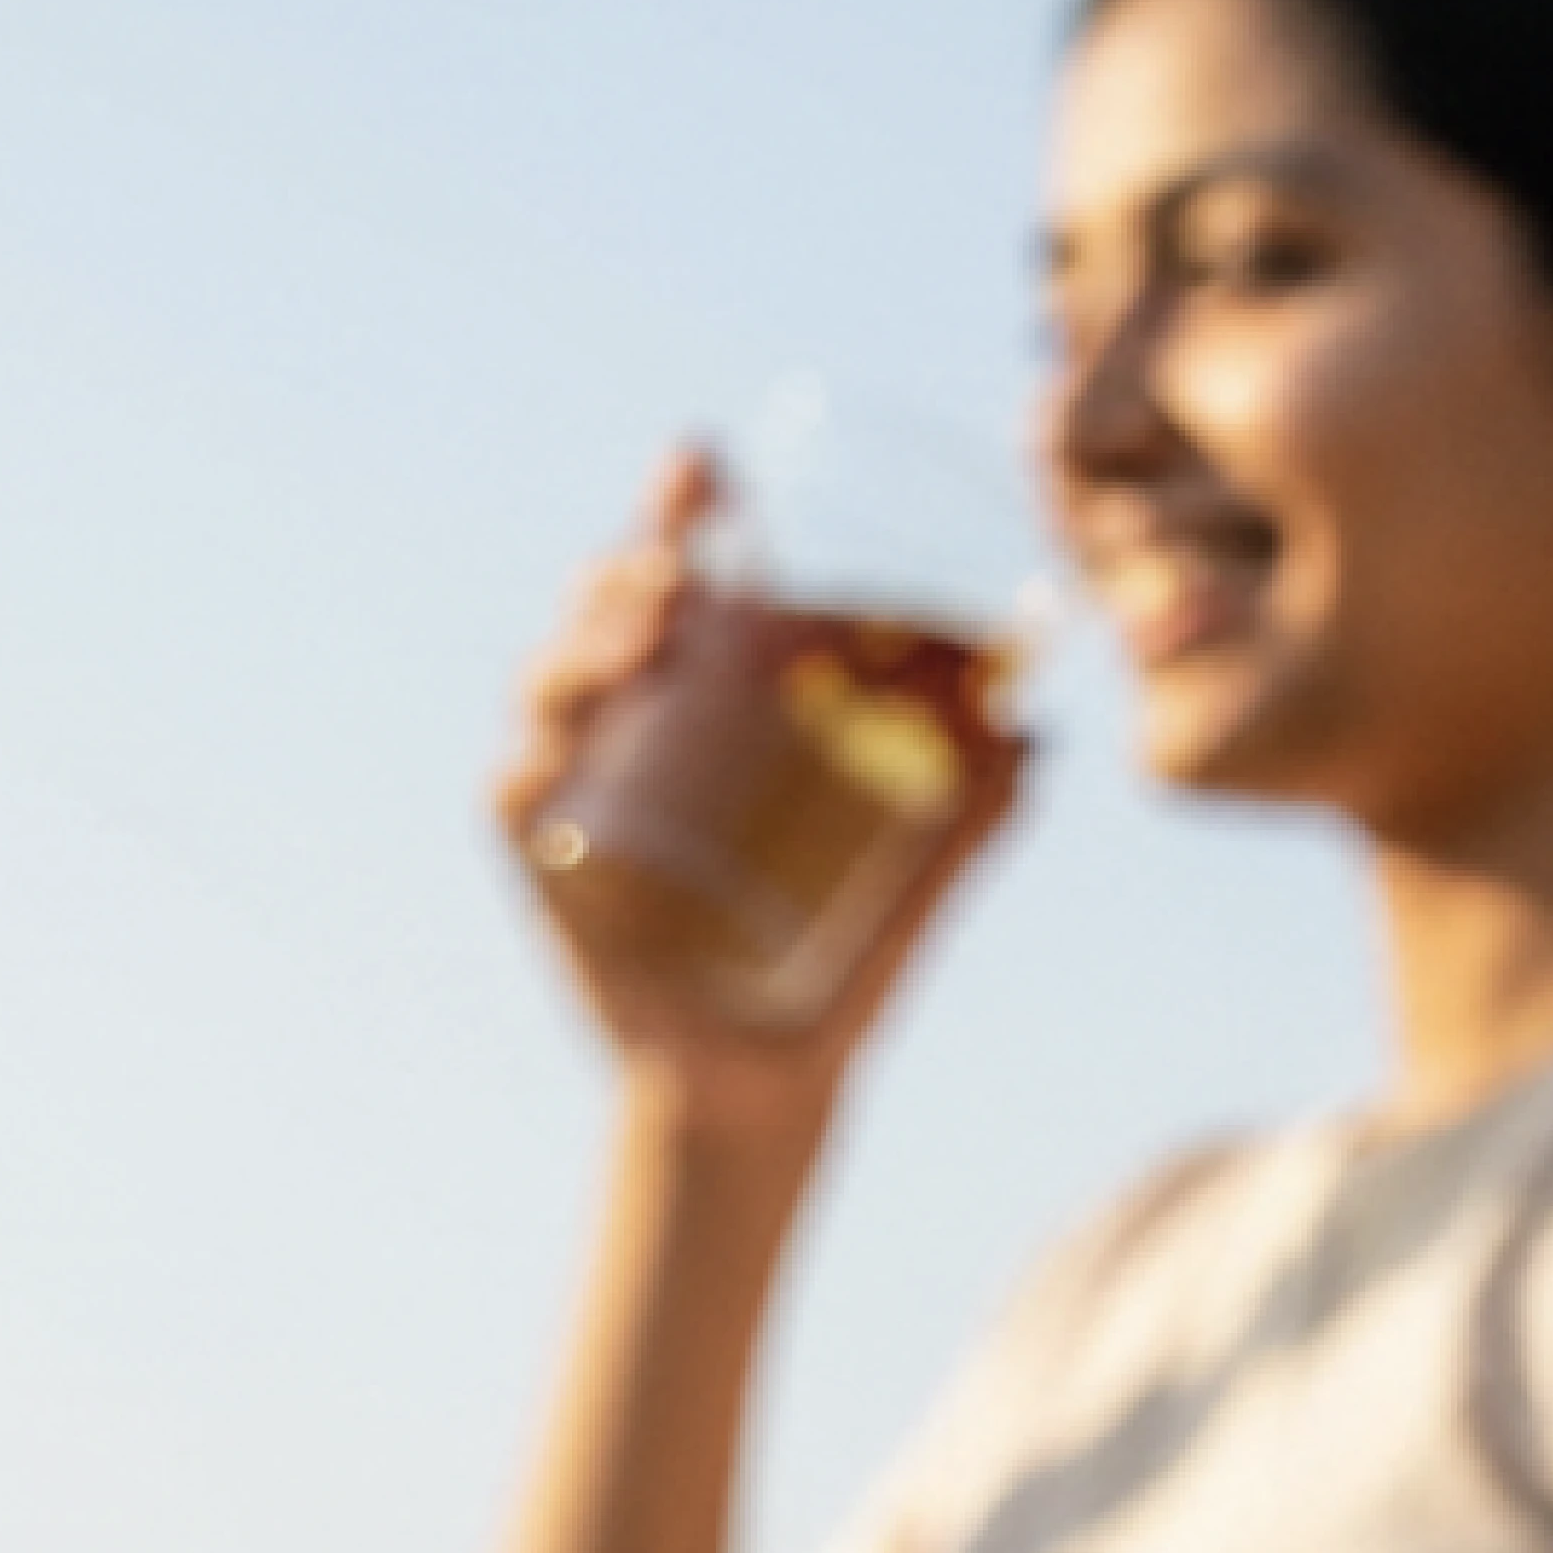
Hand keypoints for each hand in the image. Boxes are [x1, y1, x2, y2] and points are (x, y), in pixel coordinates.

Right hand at [494, 444, 1027, 1121]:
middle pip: (605, 610)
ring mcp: (585, 792)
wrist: (772, 1091)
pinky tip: (560, 754)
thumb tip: (1038, 742)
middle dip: (626, 572)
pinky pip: (515, 794)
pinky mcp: (548, 869)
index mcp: (715, 706)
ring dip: (578, 646)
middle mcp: (638, 729)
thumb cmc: (835, 973)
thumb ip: (971, 820)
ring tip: (641, 648)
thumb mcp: (911, 891)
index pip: (687, 576)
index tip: (704, 461)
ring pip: (550, 682)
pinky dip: (528, 764)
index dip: (681, 507)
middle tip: (677, 582)